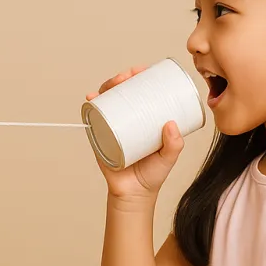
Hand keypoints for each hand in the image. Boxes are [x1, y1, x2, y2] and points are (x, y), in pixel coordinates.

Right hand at [87, 67, 184, 201]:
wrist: (134, 194)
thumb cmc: (152, 174)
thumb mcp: (169, 157)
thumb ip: (174, 144)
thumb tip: (172, 124)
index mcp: (143, 119)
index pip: (140, 92)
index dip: (140, 77)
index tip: (144, 70)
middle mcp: (126, 120)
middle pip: (121, 92)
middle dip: (122, 78)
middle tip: (128, 76)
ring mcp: (111, 127)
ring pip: (107, 101)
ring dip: (107, 87)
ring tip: (113, 84)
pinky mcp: (100, 137)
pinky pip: (93, 119)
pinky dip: (90, 106)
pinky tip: (91, 97)